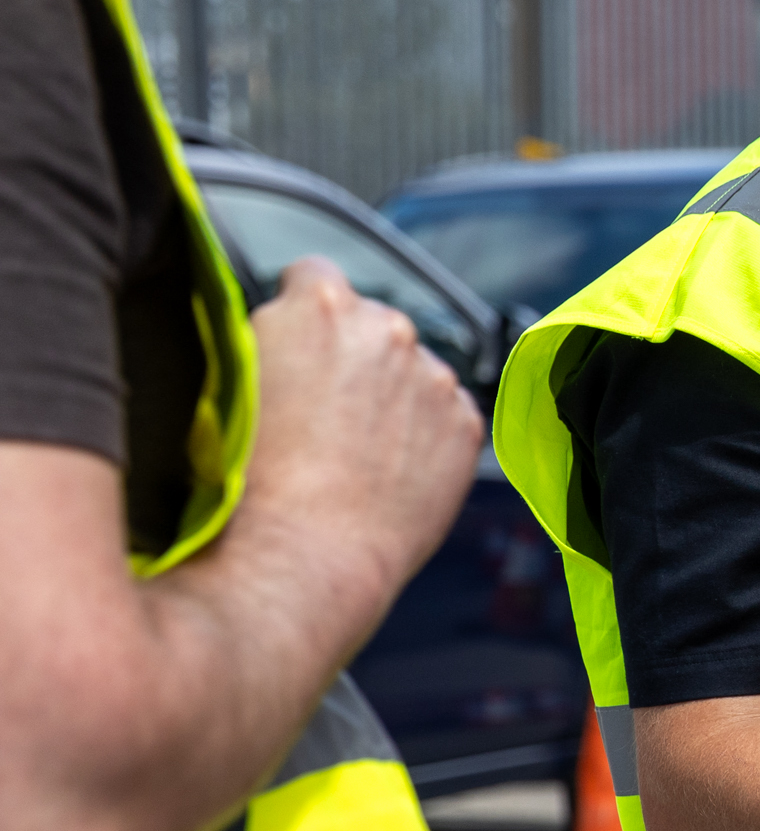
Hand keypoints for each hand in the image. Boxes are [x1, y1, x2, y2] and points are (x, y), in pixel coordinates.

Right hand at [239, 258, 482, 642]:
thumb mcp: (224, 386)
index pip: (313, 275)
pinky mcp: (465, 424)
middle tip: (322, 410)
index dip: (299, 309)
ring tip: (354, 451)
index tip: (296, 342)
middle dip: (350, 353)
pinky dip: (425, 434)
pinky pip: (445, 414)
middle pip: (369, 322)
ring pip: (411, 370)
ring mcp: (434, 376)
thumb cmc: (244, 482)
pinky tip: (388, 472)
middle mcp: (387, 328)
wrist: (303, 555)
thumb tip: (275, 334)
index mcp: (320, 306)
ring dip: (391, 394)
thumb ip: (264, 342)